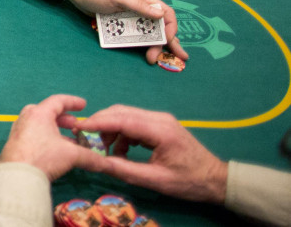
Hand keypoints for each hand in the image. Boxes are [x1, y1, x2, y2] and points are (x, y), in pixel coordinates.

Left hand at [0, 94, 105, 180]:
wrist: (17, 176)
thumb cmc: (43, 157)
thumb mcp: (71, 155)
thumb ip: (90, 157)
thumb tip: (107, 164)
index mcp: (39, 113)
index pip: (58, 101)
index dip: (73, 102)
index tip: (83, 105)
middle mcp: (27, 118)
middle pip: (47, 112)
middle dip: (64, 119)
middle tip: (76, 126)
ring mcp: (19, 131)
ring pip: (41, 125)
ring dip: (56, 131)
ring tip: (69, 142)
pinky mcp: (15, 144)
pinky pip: (34, 135)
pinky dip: (47, 138)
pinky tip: (55, 152)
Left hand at [57, 0, 187, 64]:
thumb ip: (138, 5)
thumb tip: (161, 14)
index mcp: (144, 0)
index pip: (166, 14)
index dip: (171, 27)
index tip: (168, 40)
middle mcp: (141, 10)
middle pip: (161, 27)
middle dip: (169, 43)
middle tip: (178, 58)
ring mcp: (132, 19)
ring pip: (150, 34)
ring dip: (156, 47)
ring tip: (156, 59)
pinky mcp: (122, 26)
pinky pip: (136, 37)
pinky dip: (143, 45)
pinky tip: (146, 53)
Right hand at [77, 104, 227, 203]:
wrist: (216, 180)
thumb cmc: (189, 181)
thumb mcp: (155, 180)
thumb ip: (124, 170)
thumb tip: (97, 162)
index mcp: (160, 130)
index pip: (122, 120)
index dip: (97, 123)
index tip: (78, 128)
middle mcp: (159, 118)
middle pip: (121, 112)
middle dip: (100, 124)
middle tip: (85, 140)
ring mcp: (160, 119)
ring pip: (125, 115)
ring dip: (111, 130)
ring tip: (105, 151)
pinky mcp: (160, 124)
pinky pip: (133, 122)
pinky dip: (122, 133)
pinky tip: (121, 151)